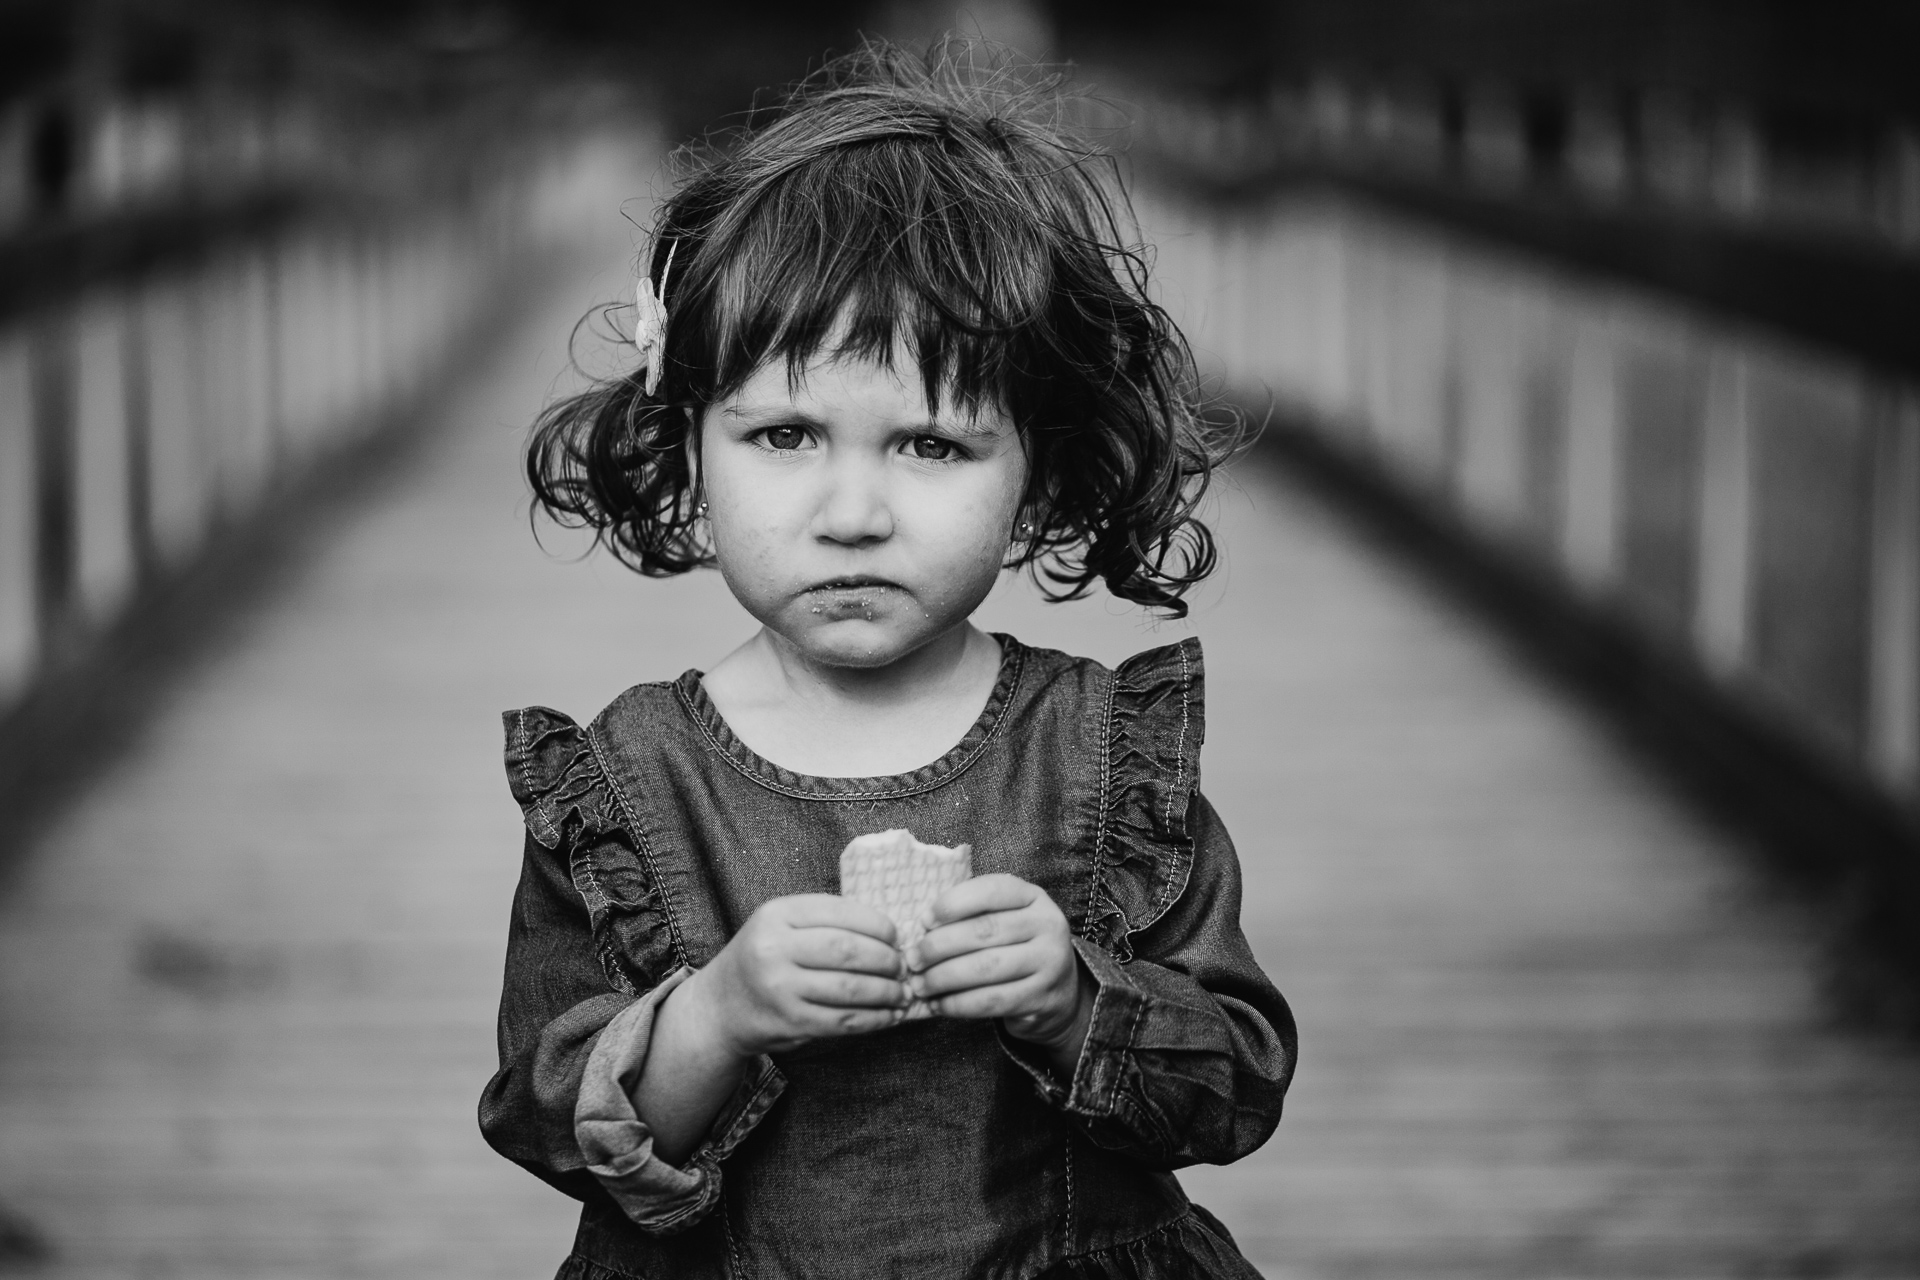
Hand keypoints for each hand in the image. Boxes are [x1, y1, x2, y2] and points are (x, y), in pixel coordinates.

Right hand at [693, 894, 909, 1055]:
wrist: (721, 1007)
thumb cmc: (763, 959)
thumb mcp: (781, 925)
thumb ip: (824, 920)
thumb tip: (888, 931)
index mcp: (777, 915)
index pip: (840, 913)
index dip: (877, 925)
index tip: (896, 936)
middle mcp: (774, 949)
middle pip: (848, 950)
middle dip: (886, 959)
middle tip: (903, 966)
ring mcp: (781, 988)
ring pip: (850, 988)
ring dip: (886, 992)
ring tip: (902, 992)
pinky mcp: (790, 1022)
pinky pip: (843, 1020)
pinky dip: (874, 1019)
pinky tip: (888, 1016)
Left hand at [906, 874, 1093, 1064]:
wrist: (1061, 993)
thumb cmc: (1017, 947)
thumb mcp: (1006, 919)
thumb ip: (973, 914)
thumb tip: (923, 928)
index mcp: (1034, 897)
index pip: (990, 891)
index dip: (952, 904)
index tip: (924, 921)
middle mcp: (1048, 925)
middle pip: (984, 931)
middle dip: (939, 946)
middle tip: (912, 959)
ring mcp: (1050, 963)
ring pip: (985, 968)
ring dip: (943, 978)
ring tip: (919, 985)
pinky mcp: (1042, 998)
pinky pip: (991, 1001)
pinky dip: (958, 1004)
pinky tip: (939, 1005)